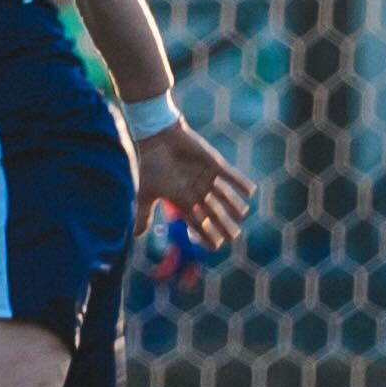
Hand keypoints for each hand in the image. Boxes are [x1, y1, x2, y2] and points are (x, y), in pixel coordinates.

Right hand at [135, 119, 252, 245]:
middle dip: (223, 224)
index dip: (207, 234)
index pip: (198, 223)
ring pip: (224, 196)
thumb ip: (144, 214)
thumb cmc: (150, 166)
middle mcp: (197, 192)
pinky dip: (240, 183)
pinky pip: (230, 176)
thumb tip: (136, 236)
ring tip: (242, 214)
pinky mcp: (214, 164)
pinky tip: (250, 192)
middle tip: (234, 236)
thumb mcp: (145, 193)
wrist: (157, 139)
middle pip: (214, 212)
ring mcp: (207, 178)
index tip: (216, 247)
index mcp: (183, 201)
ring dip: (233, 205)